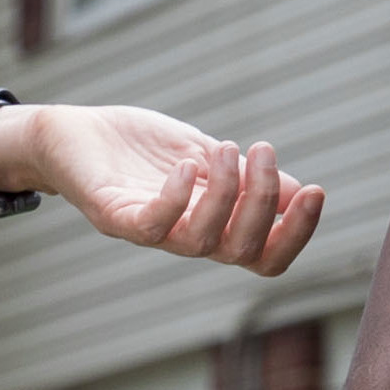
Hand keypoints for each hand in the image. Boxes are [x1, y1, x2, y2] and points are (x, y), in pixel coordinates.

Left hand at [0, 102, 324, 274]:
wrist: (73, 133)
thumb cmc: (139, 148)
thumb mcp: (204, 155)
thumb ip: (245, 175)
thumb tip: (299, 191)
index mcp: (213, 225)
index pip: (264, 255)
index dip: (295, 234)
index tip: (316, 191)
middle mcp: (185, 237)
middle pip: (241, 251)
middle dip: (264, 203)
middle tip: (264, 151)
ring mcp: (150, 231)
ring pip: (203, 242)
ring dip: (227, 195)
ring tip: (228, 148)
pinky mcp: (115, 217)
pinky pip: (152, 227)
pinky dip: (175, 199)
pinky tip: (185, 166)